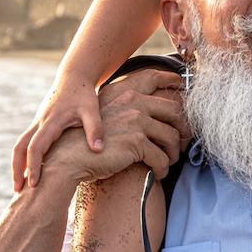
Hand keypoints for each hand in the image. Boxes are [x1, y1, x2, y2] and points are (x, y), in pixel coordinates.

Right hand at [12, 76, 103, 190]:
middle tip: (17, 191)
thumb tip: (97, 150)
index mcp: (51, 121)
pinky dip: (25, 158)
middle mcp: (39, 123)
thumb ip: (96, 128)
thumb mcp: (92, 109)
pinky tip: (30, 171)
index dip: (33, 166)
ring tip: (20, 186)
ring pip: (20, 145)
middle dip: (17, 169)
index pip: (36, 146)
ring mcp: (37, 123)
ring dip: (18, 165)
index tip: (33, 184)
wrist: (74, 77)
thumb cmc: (84, 94)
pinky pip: (27, 142)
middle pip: (19, 148)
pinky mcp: (39, 124)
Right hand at [44, 69, 187, 185]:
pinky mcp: (136, 142)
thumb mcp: (105, 114)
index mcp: (124, 91)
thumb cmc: (86, 141)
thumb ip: (125, 107)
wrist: (67, 158)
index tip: (185, 89)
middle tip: (182, 143)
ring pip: (172, 137)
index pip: (154, 78)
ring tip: (168, 162)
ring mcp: (135, 120)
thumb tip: (150, 111)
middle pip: (175, 110)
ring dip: (173, 153)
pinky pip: (162, 157)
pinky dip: (162, 168)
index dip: (173, 81)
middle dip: (184, 129)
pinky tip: (157, 173)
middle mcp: (132, 101)